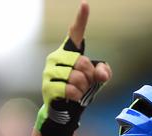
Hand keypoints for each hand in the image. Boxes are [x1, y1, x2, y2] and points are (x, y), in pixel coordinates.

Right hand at [35, 1, 111, 135]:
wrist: (65, 109)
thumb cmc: (81, 90)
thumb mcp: (97, 80)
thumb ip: (104, 72)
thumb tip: (100, 73)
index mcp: (68, 52)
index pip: (75, 33)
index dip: (81, 18)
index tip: (85, 4)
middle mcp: (56, 58)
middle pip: (82, 62)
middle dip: (89, 76)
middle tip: (86, 83)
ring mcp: (49, 72)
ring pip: (76, 77)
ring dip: (83, 87)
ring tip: (78, 91)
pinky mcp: (47, 86)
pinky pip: (70, 89)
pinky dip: (76, 96)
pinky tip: (73, 97)